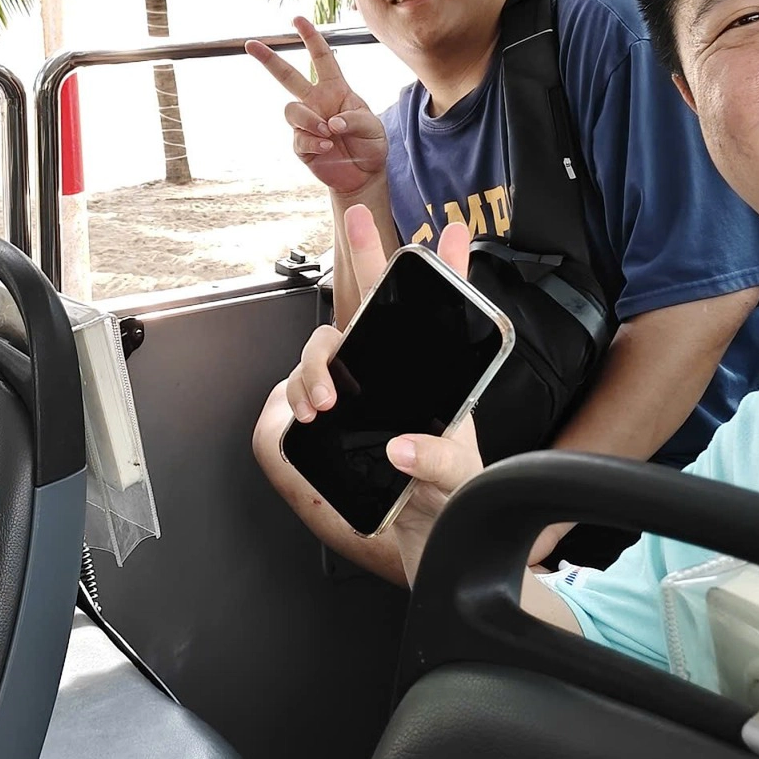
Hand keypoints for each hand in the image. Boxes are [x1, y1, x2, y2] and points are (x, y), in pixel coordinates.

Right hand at [245, 18, 388, 198]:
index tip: (297, 19)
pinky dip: (313, 142)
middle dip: (269, 59)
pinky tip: (327, 147)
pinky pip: (298, 138)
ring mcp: (306, 123)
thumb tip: (330, 122)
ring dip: (308, 120)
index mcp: (336, 89)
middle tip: (250, 44)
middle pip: (287, 76)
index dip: (311, 38)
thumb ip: (354, 119)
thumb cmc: (371, 144)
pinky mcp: (301, 145)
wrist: (364, 175)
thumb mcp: (373, 128)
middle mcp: (316, 102)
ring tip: (328, 134)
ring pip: (291, 110)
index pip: (322, 58)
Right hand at [273, 202, 481, 584]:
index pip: (443, 315)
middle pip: (373, 308)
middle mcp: (395, 375)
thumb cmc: (449, 501)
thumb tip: (402, 446)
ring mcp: (361, 393)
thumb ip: (438, 461)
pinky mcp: (332, 417)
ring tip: (325, 400)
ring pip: (327, 348)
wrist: (422, 539)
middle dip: (366, 258)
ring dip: (318, 362)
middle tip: (357, 218)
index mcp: (437, 378)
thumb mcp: (458, 480)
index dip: (446, 271)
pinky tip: (310, 412)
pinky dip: (301, 392)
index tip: (449, 232)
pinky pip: (306, 388)